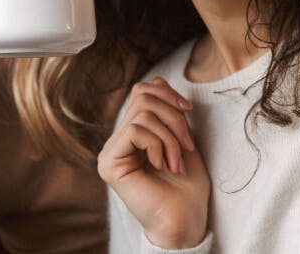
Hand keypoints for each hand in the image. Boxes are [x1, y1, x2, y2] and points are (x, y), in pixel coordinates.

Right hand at [99, 78, 209, 249]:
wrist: (186, 219)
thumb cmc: (187, 185)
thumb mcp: (179, 137)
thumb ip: (166, 111)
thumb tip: (159, 81)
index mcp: (133, 133)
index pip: (142, 91)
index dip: (167, 92)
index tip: (190, 110)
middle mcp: (117, 141)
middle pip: (142, 97)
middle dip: (174, 116)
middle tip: (187, 144)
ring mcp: (110, 152)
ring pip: (142, 114)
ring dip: (170, 136)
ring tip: (177, 160)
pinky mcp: (109, 163)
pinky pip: (136, 131)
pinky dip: (158, 144)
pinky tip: (163, 165)